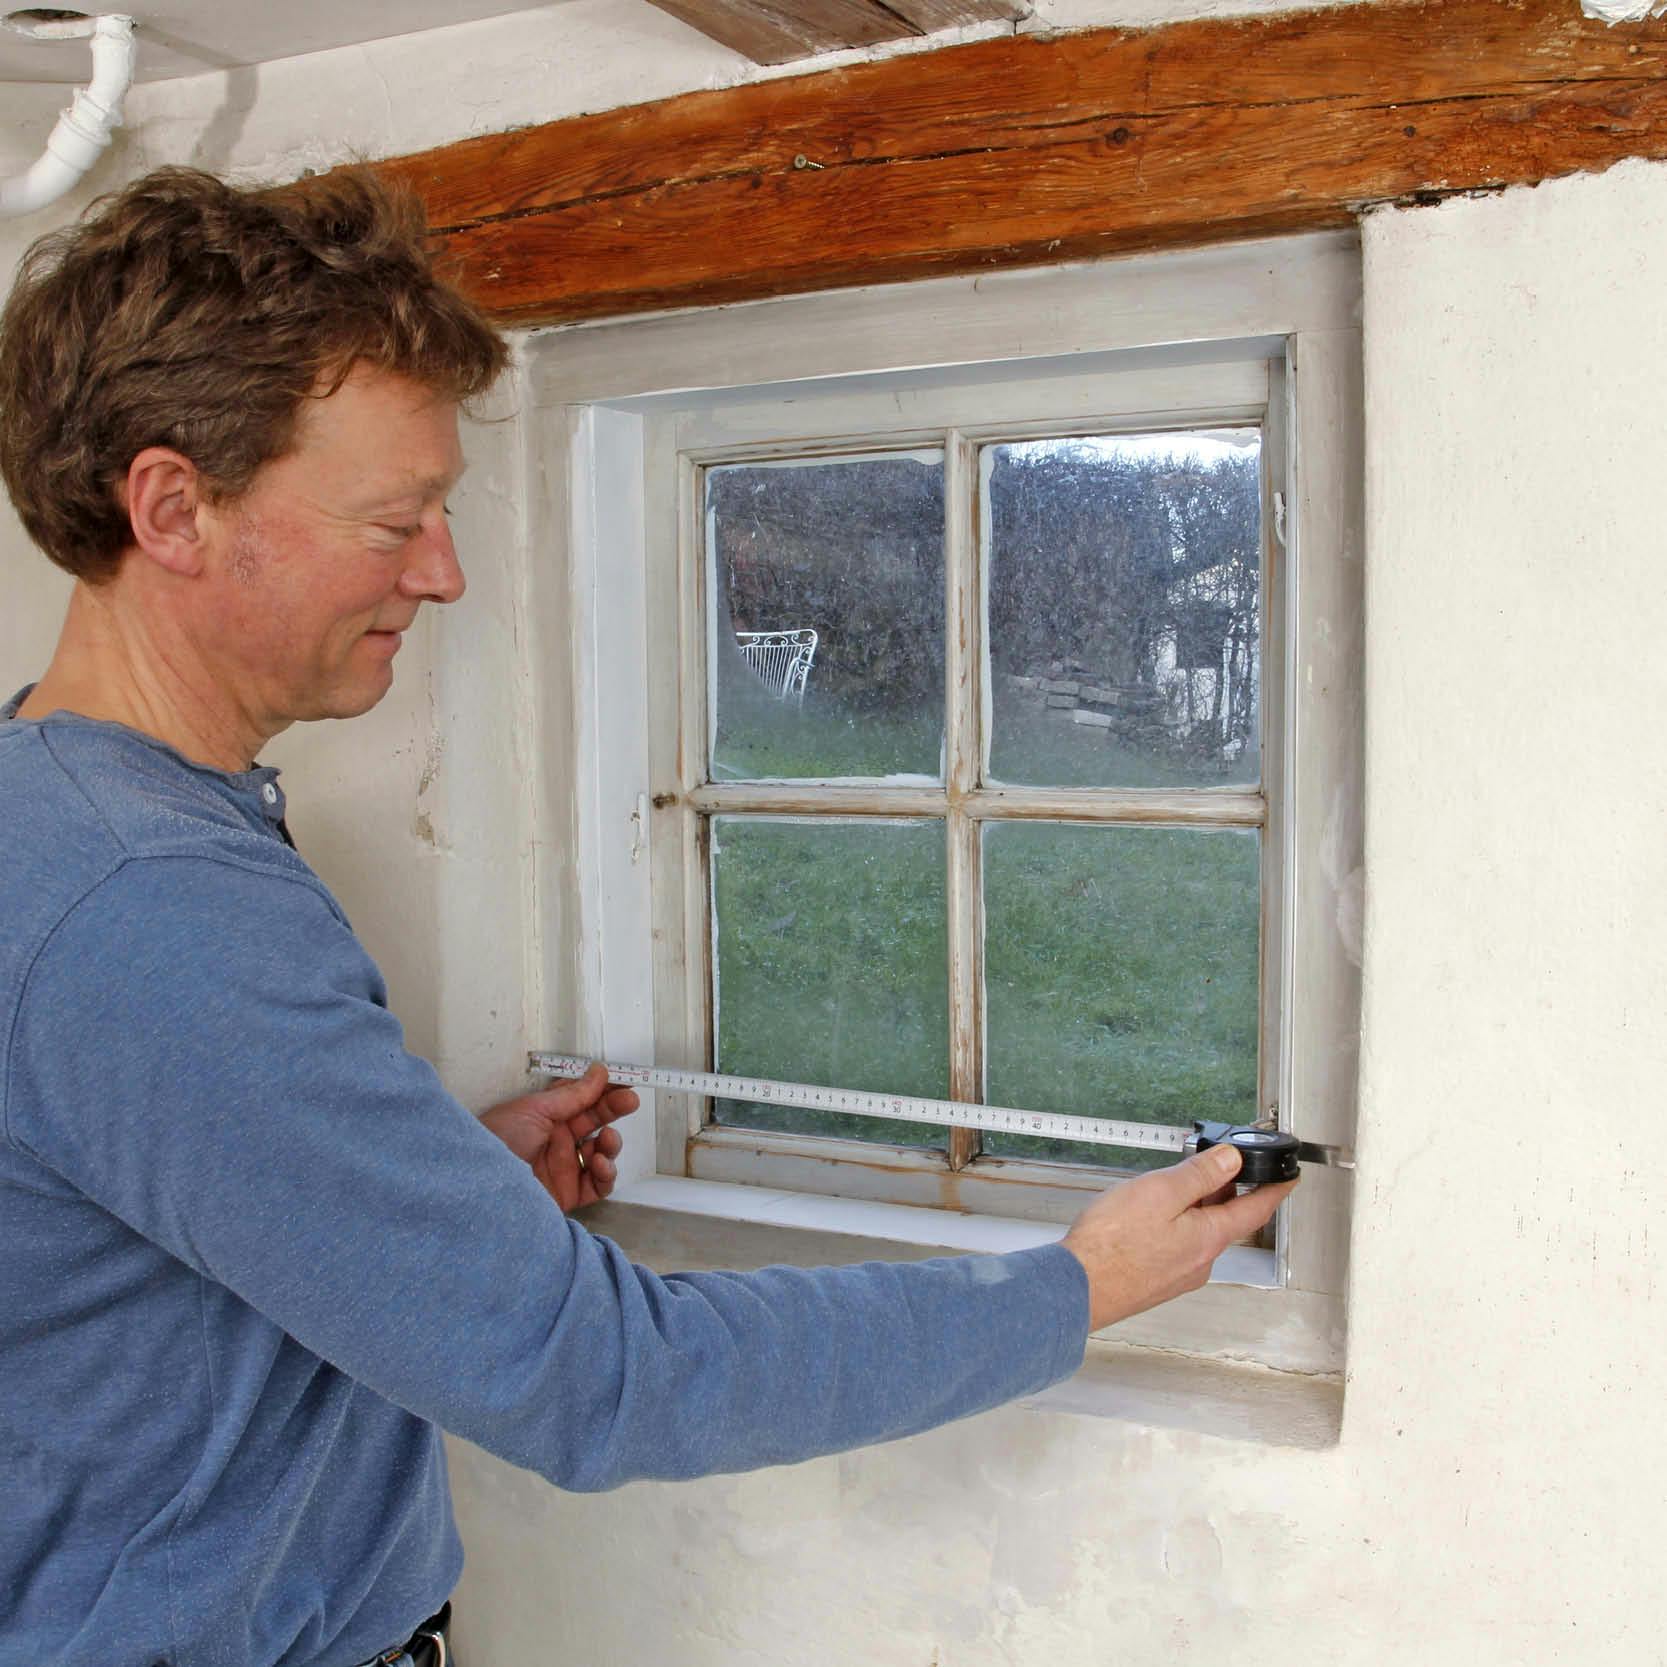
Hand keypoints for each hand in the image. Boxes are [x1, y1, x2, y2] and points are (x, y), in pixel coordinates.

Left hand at [479, 1063, 638, 1212]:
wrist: (479, 1186)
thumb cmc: (496, 1140)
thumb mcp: (534, 1109)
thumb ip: (572, 1095)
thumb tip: (599, 1072)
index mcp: (545, 1117)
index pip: (581, 1099)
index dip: (603, 1089)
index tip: (623, 1079)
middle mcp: (555, 1141)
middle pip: (594, 1122)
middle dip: (614, 1110)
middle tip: (630, 1100)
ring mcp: (563, 1168)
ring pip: (601, 1153)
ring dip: (611, 1143)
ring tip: (607, 1139)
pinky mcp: (568, 1194)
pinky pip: (598, 1185)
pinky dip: (606, 1173)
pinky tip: (600, 1164)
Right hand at [1062, 1145, 1296, 1331]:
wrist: (1076, 1288)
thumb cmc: (1110, 1244)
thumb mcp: (1159, 1193)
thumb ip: (1198, 1175)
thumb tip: (1231, 1160)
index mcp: (1208, 1238)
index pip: (1255, 1210)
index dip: (1274, 1190)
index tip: (1289, 1180)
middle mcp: (1199, 1261)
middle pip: (1225, 1220)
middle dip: (1223, 1191)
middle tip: (1215, 1165)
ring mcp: (1178, 1274)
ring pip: (1199, 1233)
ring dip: (1194, 1207)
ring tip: (1170, 1186)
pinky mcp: (1156, 1281)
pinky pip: (1177, 1246)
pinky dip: (1175, 1225)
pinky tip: (1148, 1217)